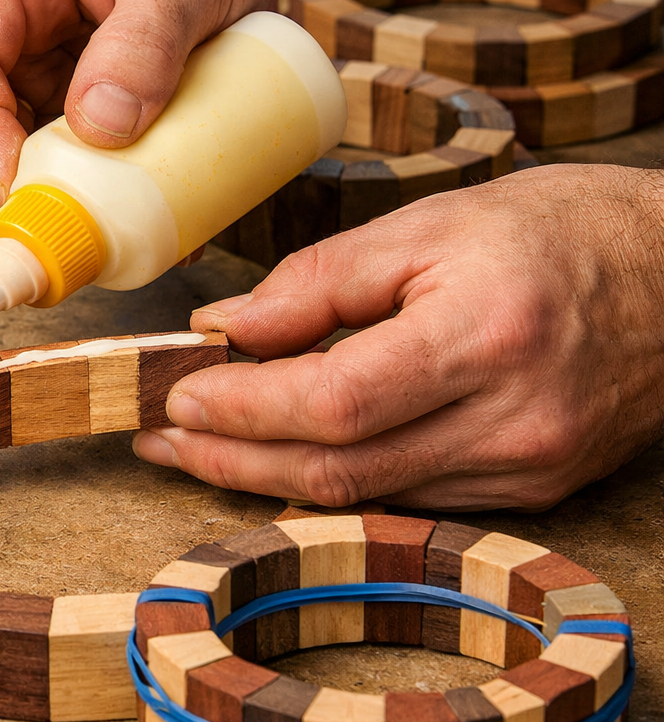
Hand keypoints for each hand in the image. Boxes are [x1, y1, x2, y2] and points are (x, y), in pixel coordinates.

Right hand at [0, 0, 271, 215]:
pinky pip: (47, 162)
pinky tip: (123, 213)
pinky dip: (77, 194)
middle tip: (55, 223)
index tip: (17, 180)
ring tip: (96, 223)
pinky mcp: (60, 106)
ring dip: (36, 192)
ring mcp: (28, 70)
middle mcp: (4, 27)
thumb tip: (101, 128)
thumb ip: (145, 43)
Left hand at [134, 165, 663, 510]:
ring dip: (270, 476)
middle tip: (162, 439)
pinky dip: (338, 478)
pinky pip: (409, 498)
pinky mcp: (533, 489)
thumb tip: (226, 328)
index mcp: (485, 337)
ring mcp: (528, 469)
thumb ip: (320, 279)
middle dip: (231, 460)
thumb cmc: (560, 231)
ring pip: (367, 496)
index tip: (176, 395)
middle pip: (338, 470)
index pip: (331, 402)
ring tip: (201, 446)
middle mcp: (512, 421)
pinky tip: (286, 455)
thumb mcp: (433, 224)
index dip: (241, 408)